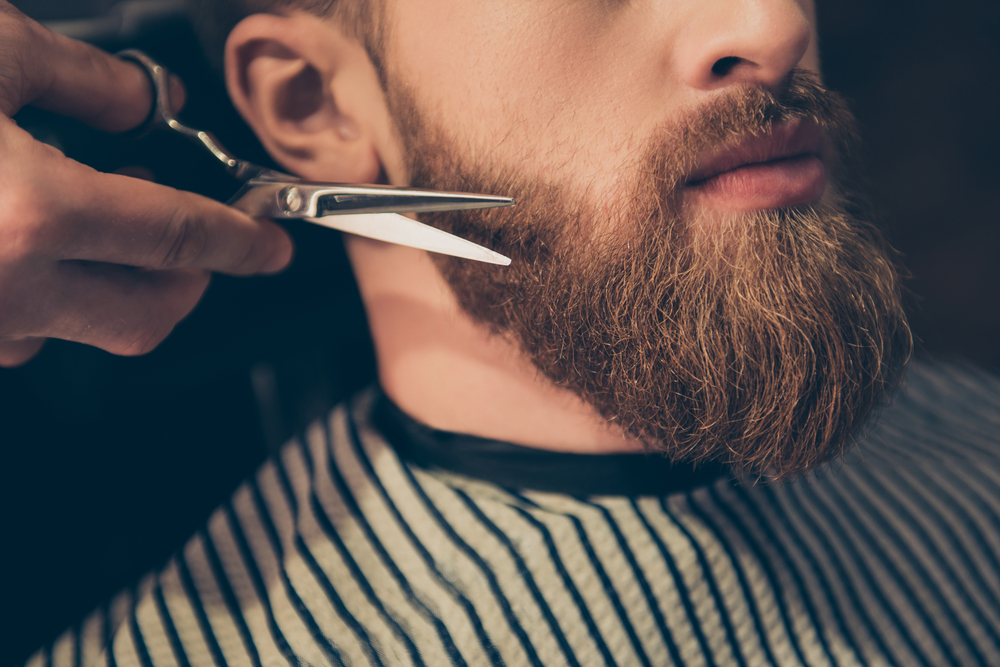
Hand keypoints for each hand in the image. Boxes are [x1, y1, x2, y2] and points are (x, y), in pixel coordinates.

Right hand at [0, 3, 292, 366]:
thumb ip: (89, 81)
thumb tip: (150, 103)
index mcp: (31, 215)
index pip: (179, 238)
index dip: (240, 241)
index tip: (271, 248)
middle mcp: (5, 290)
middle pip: (147, 318)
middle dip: (186, 279)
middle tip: (184, 232)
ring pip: (81, 332)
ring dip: (107, 286)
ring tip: (83, 216)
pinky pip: (18, 334)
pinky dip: (41, 295)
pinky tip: (19, 242)